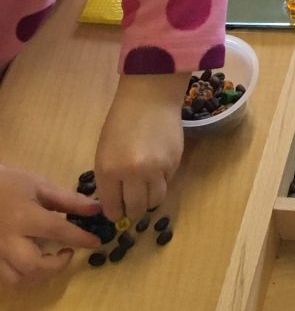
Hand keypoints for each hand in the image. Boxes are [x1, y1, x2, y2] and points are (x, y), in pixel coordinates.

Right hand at [0, 165, 102, 284]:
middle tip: (67, 253)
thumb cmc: (9, 184)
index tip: (96, 242)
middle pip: (33, 267)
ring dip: (39, 276)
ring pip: (17, 280)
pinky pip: (6, 279)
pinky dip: (23, 277)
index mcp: (24, 218)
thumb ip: (68, 200)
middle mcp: (8, 240)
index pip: (58, 232)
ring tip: (50, 260)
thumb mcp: (40, 186)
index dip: (81, 239)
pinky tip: (32, 264)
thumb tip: (96, 209)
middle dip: (56, 266)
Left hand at [94, 73, 185, 222]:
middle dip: (132, 210)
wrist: (150, 97)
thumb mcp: (105, 152)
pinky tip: (156, 168)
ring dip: (149, 200)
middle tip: (132, 205)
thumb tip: (115, 202)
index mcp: (109, 170)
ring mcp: (156, 169)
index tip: (117, 212)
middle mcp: (133, 174)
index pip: (112, 207)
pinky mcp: (174, 163)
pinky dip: (161, 182)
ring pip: (155, 201)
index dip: (115, 213)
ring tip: (146, 190)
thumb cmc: (121, 122)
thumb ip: (109, 178)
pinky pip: (167, 183)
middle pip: (135, 209)